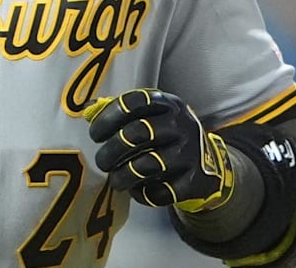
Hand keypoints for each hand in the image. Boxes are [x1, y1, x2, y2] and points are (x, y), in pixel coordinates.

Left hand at [85, 89, 231, 212]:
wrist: (208, 164)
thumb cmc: (167, 136)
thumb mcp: (152, 116)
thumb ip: (120, 112)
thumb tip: (87, 110)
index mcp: (167, 104)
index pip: (134, 102)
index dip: (108, 117)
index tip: (95, 134)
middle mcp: (181, 124)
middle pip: (138, 133)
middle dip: (112, 150)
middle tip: (101, 162)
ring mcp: (190, 152)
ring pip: (148, 164)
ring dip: (123, 175)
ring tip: (115, 180)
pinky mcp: (194, 180)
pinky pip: (162, 191)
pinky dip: (144, 194)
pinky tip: (137, 191)